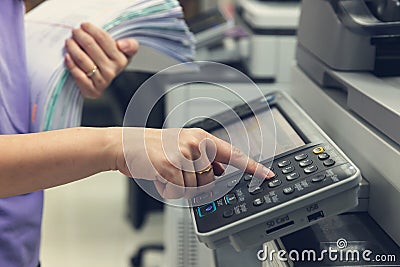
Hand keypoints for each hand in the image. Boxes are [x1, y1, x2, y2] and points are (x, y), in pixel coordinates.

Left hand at [64, 22, 138, 98]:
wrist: (102, 83)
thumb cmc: (110, 63)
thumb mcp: (125, 53)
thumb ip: (130, 45)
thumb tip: (121, 44)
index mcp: (121, 60)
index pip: (104, 39)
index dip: (91, 29)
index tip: (84, 25)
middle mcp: (112, 71)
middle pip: (91, 46)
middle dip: (80, 36)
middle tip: (74, 32)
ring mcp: (101, 81)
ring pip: (82, 59)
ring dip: (72, 47)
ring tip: (69, 41)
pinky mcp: (91, 90)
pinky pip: (77, 74)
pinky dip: (70, 63)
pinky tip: (67, 56)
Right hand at [116, 128, 274, 198]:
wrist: (127, 144)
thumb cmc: (154, 145)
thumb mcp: (183, 144)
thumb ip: (205, 157)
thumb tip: (221, 170)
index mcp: (201, 137)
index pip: (233, 154)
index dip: (252, 166)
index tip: (266, 174)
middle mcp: (195, 144)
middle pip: (210, 180)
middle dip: (195, 183)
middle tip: (179, 172)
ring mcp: (182, 155)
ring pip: (195, 188)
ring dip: (180, 187)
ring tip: (167, 173)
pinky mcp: (170, 167)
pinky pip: (179, 192)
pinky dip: (169, 191)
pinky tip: (161, 178)